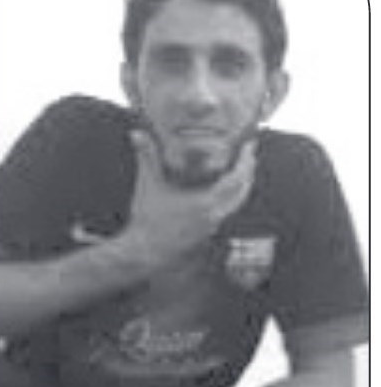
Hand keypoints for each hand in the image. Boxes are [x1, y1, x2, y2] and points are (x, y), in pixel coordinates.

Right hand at [127, 130, 255, 269]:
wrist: (145, 252)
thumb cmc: (148, 222)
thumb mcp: (148, 185)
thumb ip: (146, 157)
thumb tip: (137, 134)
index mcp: (205, 203)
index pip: (236, 180)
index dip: (245, 162)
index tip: (249, 147)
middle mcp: (214, 215)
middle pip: (243, 191)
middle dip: (249, 171)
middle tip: (250, 155)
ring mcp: (212, 225)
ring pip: (236, 203)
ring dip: (242, 186)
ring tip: (240, 169)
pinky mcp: (207, 231)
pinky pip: (226, 212)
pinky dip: (231, 198)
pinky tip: (222, 191)